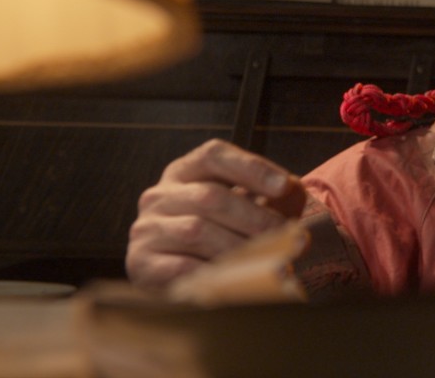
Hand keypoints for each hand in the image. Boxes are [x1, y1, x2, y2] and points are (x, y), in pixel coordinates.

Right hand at [126, 138, 307, 290]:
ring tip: (270, 259)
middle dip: (255, 217)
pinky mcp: (141, 263)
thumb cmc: (220, 233)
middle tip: (288, 236)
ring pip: (196, 231)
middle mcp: (159, 196)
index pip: (213, 155)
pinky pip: (181, 267)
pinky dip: (215, 273)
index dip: (251, 168)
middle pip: (209, 196)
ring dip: (240, 247)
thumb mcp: (246, 205)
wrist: (175, 275)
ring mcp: (146, 228)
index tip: (284, 187)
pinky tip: (238, 279)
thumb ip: (273, 194)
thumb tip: (293, 191)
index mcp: (184, 172)